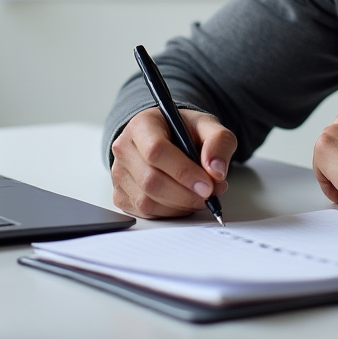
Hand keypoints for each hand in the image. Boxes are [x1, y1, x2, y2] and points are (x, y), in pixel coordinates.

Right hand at [110, 108, 236, 218]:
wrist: (168, 137)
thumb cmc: (184, 131)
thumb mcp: (207, 126)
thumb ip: (219, 141)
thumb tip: (216, 171)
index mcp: (142, 124)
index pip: (156, 151)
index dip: (183, 172)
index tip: (208, 185)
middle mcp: (124, 148)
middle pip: (151, 180)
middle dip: (185, 194)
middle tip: (210, 194)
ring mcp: (119, 174)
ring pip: (147, 201)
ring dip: (180, 205)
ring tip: (200, 196)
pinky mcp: (121, 195)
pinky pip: (145, 213)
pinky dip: (170, 212)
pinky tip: (184, 200)